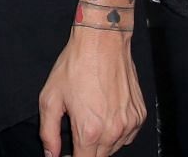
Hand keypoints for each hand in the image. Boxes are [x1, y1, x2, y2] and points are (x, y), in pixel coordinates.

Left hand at [38, 27, 145, 156]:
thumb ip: (48, 132)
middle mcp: (113, 131)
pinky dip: (116, 132)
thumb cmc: (75, 66)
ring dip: (101, 143)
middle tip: (76, 135)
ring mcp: (129, 124)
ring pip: (114, 148)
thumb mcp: (50, 98)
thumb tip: (50, 155)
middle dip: (85, 152)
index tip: (65, 155)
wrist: (102, 42)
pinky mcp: (139, 115)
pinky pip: (127, 135)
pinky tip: (105, 115)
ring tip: (90, 120)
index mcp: (89, 130)